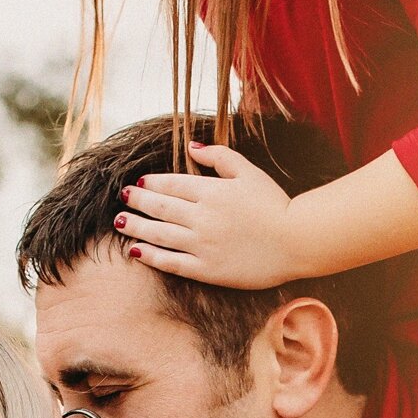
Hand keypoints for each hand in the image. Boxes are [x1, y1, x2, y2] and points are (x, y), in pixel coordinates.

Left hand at [117, 142, 307, 289]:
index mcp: (211, 191)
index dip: (151, 183)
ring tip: (120, 222)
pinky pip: (172, 263)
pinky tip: (136, 251)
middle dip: (138, 201)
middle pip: (160, 207)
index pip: (171, 184)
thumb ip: (219, 156)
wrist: (298, 241)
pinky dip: (152, 256)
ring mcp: (203, 245)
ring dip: (136, 227)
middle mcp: (202, 217)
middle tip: (122, 198)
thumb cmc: (275, 204)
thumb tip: (190, 147)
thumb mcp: (249, 172)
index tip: (138, 182)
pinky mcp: (208, 270)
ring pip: (159, 234)